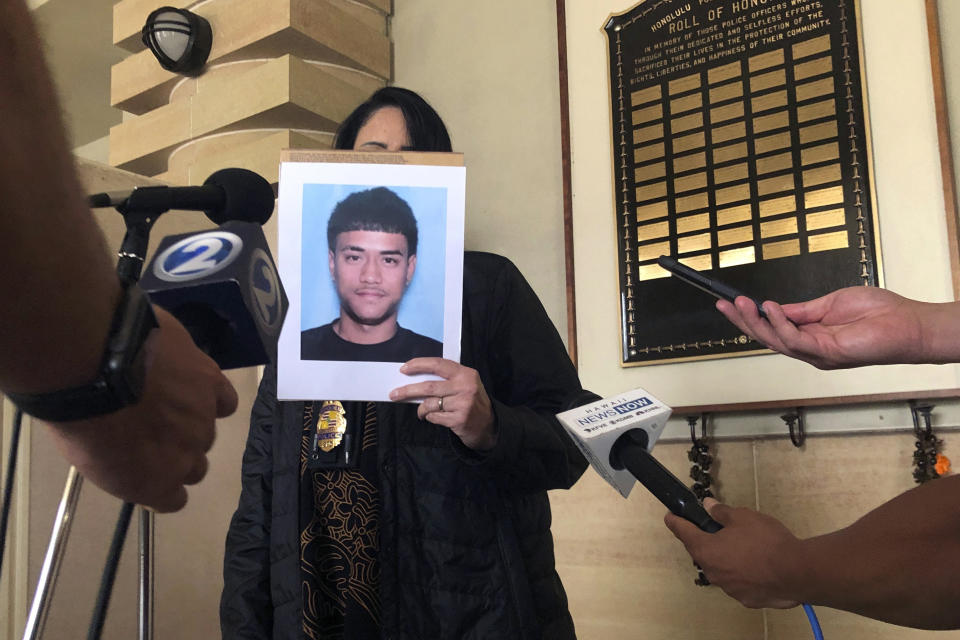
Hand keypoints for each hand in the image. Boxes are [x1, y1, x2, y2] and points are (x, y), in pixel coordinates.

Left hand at [44, 308, 237, 511]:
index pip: (174, 499)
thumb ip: (123, 466)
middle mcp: (188, 459)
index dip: (162, 482)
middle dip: (176, 451)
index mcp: (156, 485)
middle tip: (151, 428)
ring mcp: (204, 421)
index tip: (147, 468)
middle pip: (194, 465)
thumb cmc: (79, 415)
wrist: (95, 365)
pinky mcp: (212, 384)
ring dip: (189, 421)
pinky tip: (196, 387)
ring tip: (163, 397)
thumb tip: (132, 461)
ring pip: (207, 432)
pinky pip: (226, 400)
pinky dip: (214, 397)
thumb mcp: (89, 457)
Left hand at [389, 357, 495, 450]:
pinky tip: (433, 418)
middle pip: (429, 386)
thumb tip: (414, 380)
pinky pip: (434, 417)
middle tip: (394, 394)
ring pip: (429, 404)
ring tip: (421, 412)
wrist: (488, 426)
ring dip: (420, 409)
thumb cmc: (470, 402)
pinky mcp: (459, 419)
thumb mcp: (464, 385)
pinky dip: (429, 418)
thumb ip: (445, 381)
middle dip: (408, 390)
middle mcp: (466, 386)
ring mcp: (463, 404)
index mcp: (466, 374)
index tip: (404, 369)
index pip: (438, 364)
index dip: (419, 365)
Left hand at [665, 499, 800, 608]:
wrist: (797, 572)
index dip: (676, 522)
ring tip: (744, 547)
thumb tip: (708, 506)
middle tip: (717, 528)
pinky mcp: (746, 599)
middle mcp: (713, 572)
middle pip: (702, 552)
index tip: (670, 517)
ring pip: (721, 568)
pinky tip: (756, 566)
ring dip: (726, 558)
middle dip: (706, 540)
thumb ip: (721, 513)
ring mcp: (729, 589)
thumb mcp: (743, 517)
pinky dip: (741, 572)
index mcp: (706, 550)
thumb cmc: (765, 540)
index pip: (683, 533)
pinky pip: (738, 581)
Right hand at [716, 286, 927, 368]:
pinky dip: (779, 323)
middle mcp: (809, 348)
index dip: (750, 316)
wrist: (906, 324)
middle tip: (723, 304)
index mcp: (810, 335)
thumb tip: (774, 307)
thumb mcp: (830, 304)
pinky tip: (771, 308)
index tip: (731, 302)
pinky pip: (794, 340)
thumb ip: (801, 310)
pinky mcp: (826, 353)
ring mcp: (816, 354)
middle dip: (743, 320)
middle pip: (766, 337)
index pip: (772, 327)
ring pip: (774, 341)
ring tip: (740, 303)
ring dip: (754, 321)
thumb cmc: (878, 314)